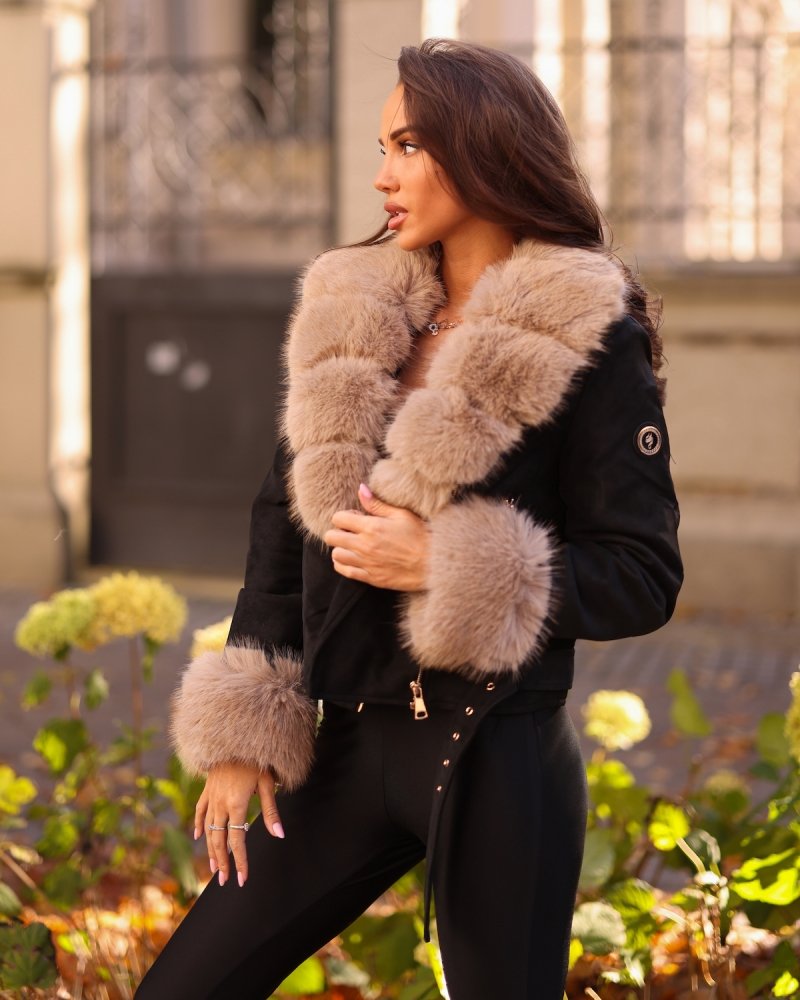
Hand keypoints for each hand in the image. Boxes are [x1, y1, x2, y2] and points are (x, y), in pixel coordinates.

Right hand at [194, 763, 283, 886]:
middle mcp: (220, 803)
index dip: (240, 861)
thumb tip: (279, 835)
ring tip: (214, 867)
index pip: (237, 840)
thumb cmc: (257, 759)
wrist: (236, 735)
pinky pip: (200, 810)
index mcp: (237, 804)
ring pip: (208, 829)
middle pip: (219, 840)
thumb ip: (271, 811)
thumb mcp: (268, 783)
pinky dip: (198, 825)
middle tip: (225, 881)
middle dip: (222, 863)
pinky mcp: (207, 788)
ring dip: (210, 850)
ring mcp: (212, 796)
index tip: (243, 879)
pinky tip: (197, 836)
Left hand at [324, 484, 429, 591]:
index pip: (338, 518)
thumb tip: (361, 489)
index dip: (344, 516)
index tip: (356, 518)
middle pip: (331, 537)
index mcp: (371, 527)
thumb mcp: (401, 514)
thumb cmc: (420, 536)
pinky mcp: (371, 578)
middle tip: (351, 532)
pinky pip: (345, 571)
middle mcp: (364, 546)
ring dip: (341, 548)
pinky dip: (343, 565)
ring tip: (352, 546)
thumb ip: (377, 504)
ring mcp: (366, 563)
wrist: (433, 563)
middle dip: (338, 531)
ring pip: (336, 555)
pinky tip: (353, 559)